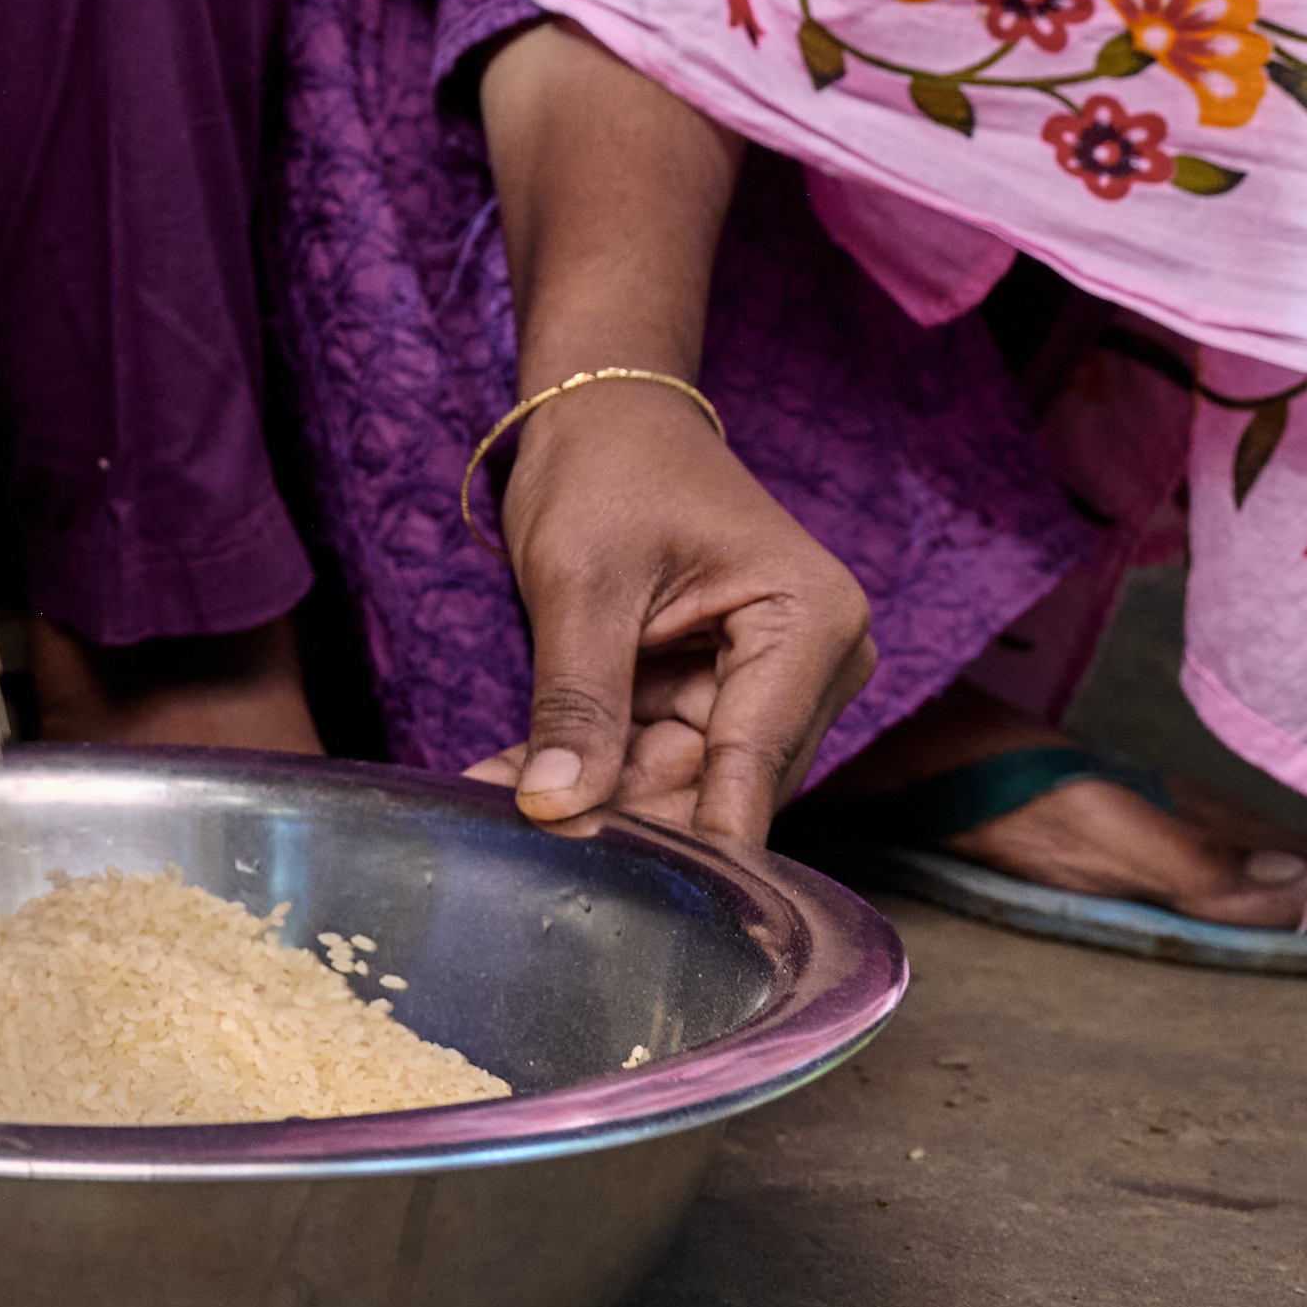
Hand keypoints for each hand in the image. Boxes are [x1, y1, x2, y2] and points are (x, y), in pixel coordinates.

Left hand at [461, 388, 873, 850]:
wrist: (604, 415)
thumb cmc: (607, 467)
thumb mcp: (581, 581)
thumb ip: (576, 700)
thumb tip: (554, 808)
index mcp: (812, 624)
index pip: (751, 766)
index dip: (682, 837)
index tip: (617, 891)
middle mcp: (813, 665)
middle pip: (719, 787)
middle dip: (621, 817)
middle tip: (525, 847)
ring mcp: (766, 687)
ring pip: (680, 785)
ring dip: (591, 798)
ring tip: (494, 807)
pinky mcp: (715, 698)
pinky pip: (652, 759)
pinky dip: (584, 770)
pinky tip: (506, 783)